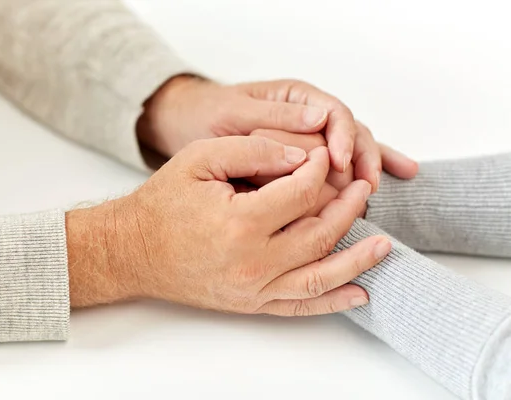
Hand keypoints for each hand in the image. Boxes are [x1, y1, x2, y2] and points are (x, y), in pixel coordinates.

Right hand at [66, 137, 391, 314]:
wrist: (133, 250)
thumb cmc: (163, 204)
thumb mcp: (201, 159)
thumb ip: (254, 149)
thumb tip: (301, 154)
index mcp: (240, 221)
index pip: (301, 192)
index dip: (317, 169)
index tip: (320, 157)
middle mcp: (252, 261)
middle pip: (320, 233)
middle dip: (347, 207)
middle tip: (362, 188)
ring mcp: (254, 288)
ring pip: (320, 275)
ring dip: (356, 259)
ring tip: (383, 245)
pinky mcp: (251, 304)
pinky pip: (301, 307)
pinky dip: (333, 301)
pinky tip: (359, 292)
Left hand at [137, 76, 417, 191]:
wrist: (188, 127)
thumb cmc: (208, 115)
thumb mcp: (235, 113)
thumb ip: (275, 117)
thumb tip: (321, 117)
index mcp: (296, 97)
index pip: (334, 113)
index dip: (343, 137)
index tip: (341, 163)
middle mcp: (309, 115)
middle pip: (350, 131)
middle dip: (363, 157)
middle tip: (367, 186)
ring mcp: (310, 137)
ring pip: (351, 148)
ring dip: (370, 165)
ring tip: (379, 188)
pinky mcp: (305, 159)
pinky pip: (341, 163)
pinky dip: (363, 170)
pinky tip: (394, 177)